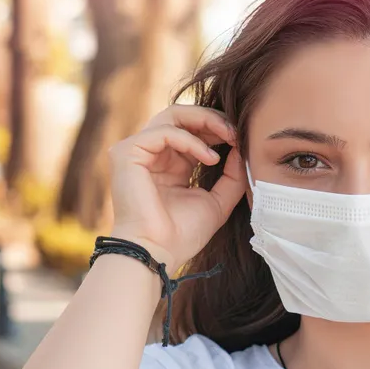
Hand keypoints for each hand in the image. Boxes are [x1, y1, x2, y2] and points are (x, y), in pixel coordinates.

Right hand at [108, 105, 244, 269]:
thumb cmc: (183, 234)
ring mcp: (136, 151)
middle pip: (183, 116)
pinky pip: (164, 132)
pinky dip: (191, 140)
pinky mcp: (126, 153)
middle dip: (213, 119)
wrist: (158, 253)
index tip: (241, 137)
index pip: (193, 132)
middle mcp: (152, 154)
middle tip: (236, 131)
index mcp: (170, 164)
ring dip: (206, 121)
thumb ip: (232, 176)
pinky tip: (211, 158)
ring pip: (172, 115)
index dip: (218, 129)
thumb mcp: (218, 201)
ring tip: (229, 136)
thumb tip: (243, 149)